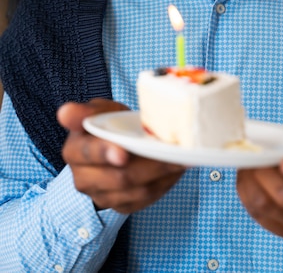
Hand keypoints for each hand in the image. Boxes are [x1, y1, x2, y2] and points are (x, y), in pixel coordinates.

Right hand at [57, 99, 184, 213]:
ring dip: (162, 175)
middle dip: (149, 165)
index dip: (105, 153)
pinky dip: (164, 185)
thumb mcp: (98, 112)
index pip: (88, 153)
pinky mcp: (120, 206)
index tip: (122, 153)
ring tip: (182, 159)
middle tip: (172, 152)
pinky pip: (145, 200)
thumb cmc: (106, 125)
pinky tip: (176, 170)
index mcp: (74, 151)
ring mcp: (101, 196)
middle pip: (119, 177)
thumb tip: (65, 112)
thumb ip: (86, 111)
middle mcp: (83, 178)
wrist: (110, 149)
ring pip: (136, 191)